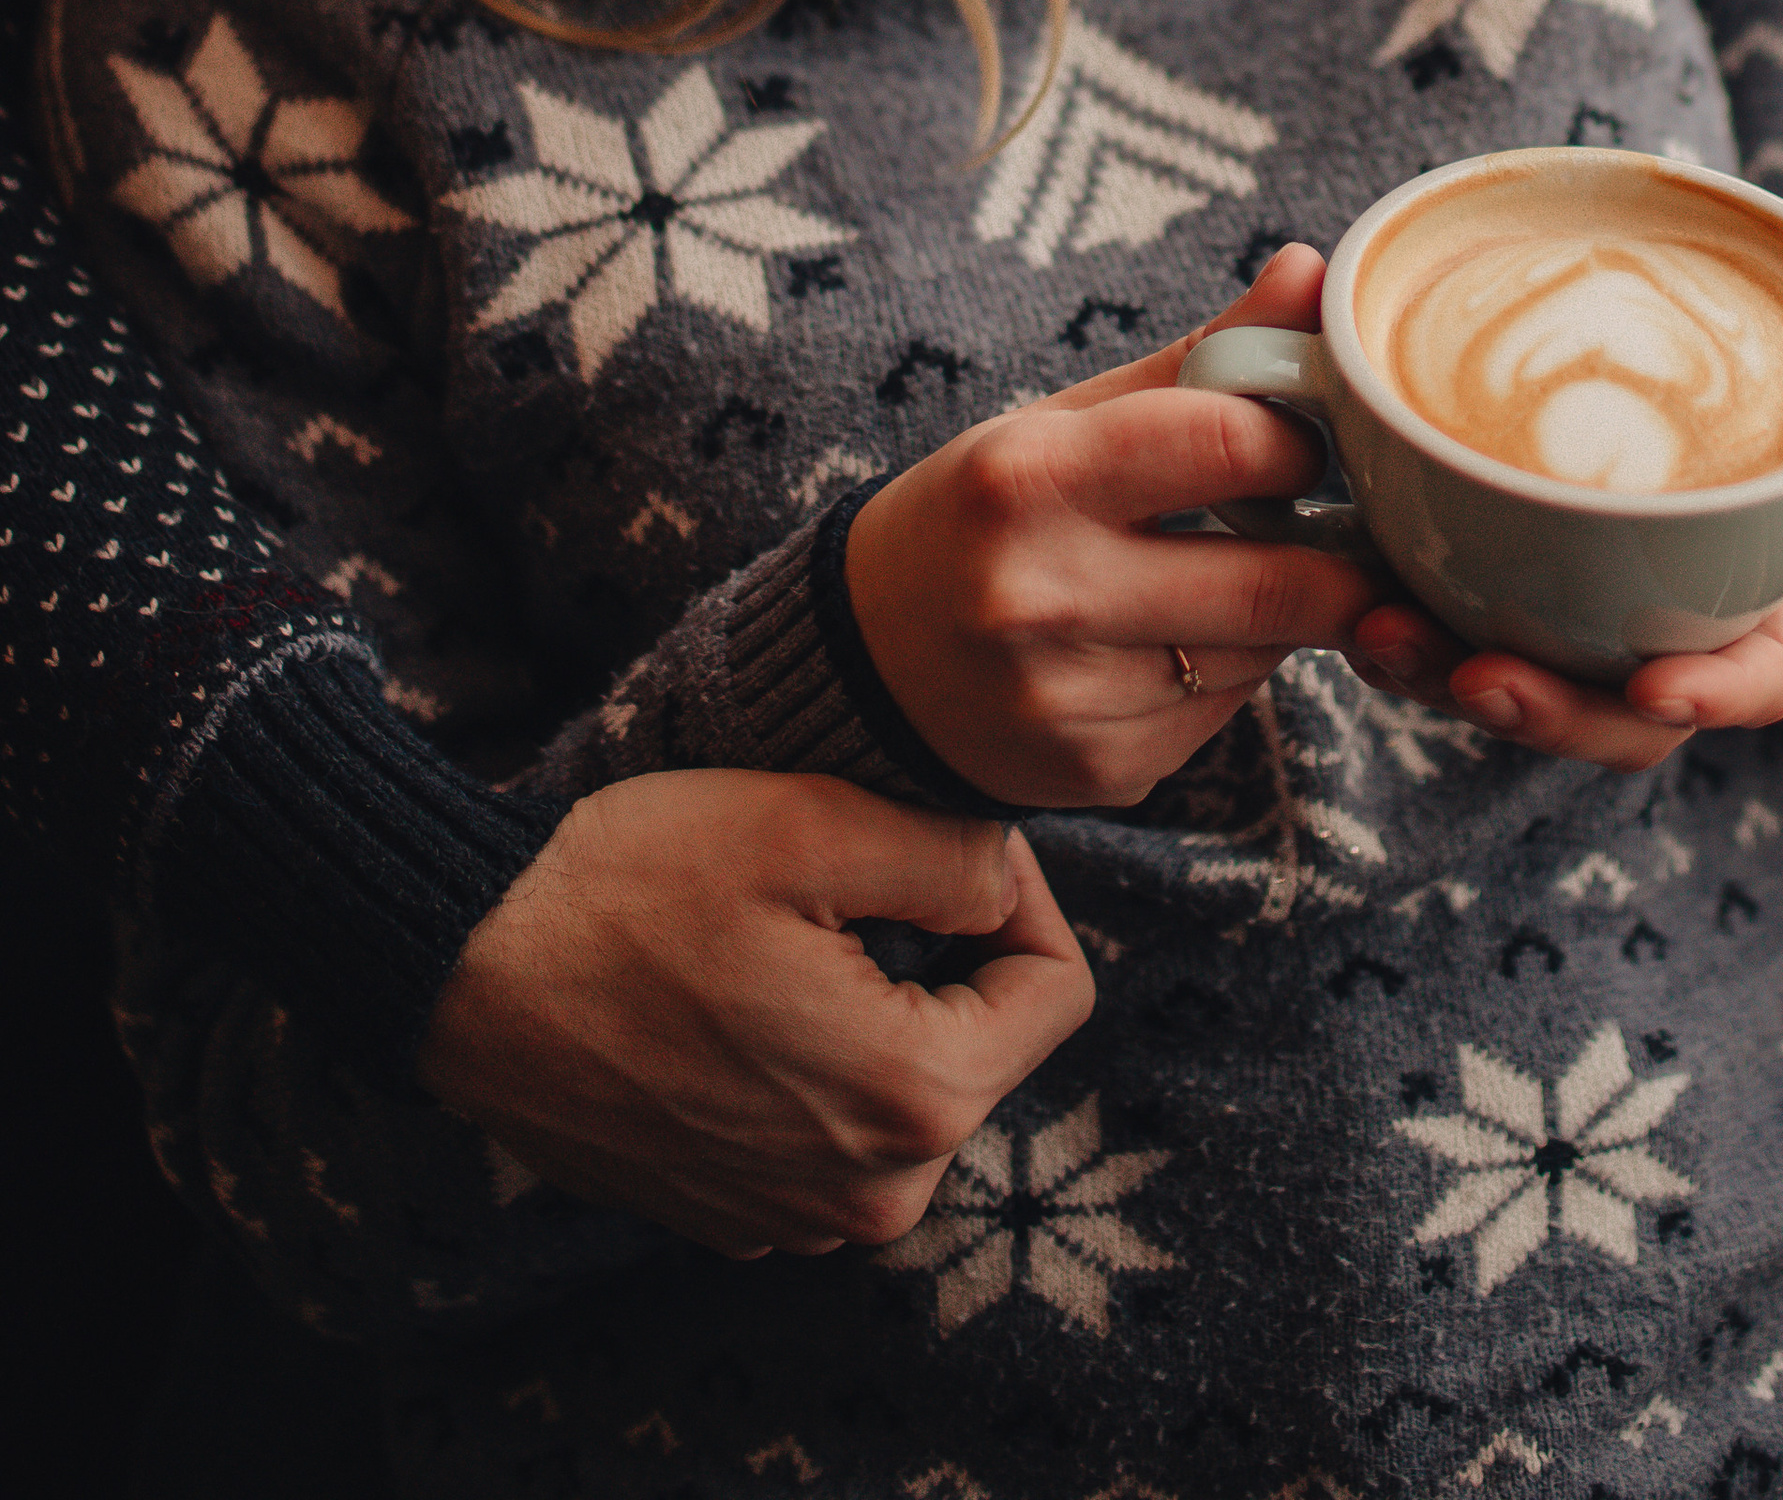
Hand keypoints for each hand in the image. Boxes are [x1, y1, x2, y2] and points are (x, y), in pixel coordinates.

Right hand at [416, 770, 1093, 1254]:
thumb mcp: (810, 824)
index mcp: (911, 1099)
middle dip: (944, 951)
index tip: (946, 841)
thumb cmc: (631, 887)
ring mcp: (798, 1216)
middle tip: (852, 873)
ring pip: (906, 1082)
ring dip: (875, 1002)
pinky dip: (810, 1056)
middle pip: (984, 1041)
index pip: (1057, 991)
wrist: (466, 972)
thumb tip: (1008, 883)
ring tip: (786, 933)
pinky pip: (829, 1124)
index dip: (1021, 894)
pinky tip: (738, 995)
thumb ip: (952, 854)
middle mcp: (870, 1192)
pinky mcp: (737, 1214)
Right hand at [844, 244, 1380, 808]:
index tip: (1304, 438)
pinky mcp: (1099, 772)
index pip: (1228, 445)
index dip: (1297, 440)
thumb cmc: (984, 511)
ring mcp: (1068, 701)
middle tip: (1346, 524)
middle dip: (1336, 554)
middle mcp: (1040, 595)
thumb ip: (1201, 355)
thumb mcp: (1065, 418)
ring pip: (1259, 653)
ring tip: (1243, 572)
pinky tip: (1176, 644)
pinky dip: (1229, 672)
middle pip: (1273, 581)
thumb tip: (1313, 267)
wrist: (865, 662)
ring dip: (1282, 613)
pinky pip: (1220, 712)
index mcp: (1027, 477)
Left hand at [1344, 246, 1782, 769]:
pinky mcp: (1505, 621)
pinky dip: (1406, 636)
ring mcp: (1583, 653)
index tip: (1657, 688)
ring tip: (1379, 633)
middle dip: (1546, 711)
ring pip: (1517, 698)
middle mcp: (1671, 656)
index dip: (1710, 693)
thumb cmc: (1773, 447)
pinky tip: (1354, 601)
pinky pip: (1454, 650)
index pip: (1751, 683)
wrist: (1715, 473)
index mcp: (1764, 617)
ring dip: (1441, 675)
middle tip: (1478, 674)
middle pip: (1611, 721)